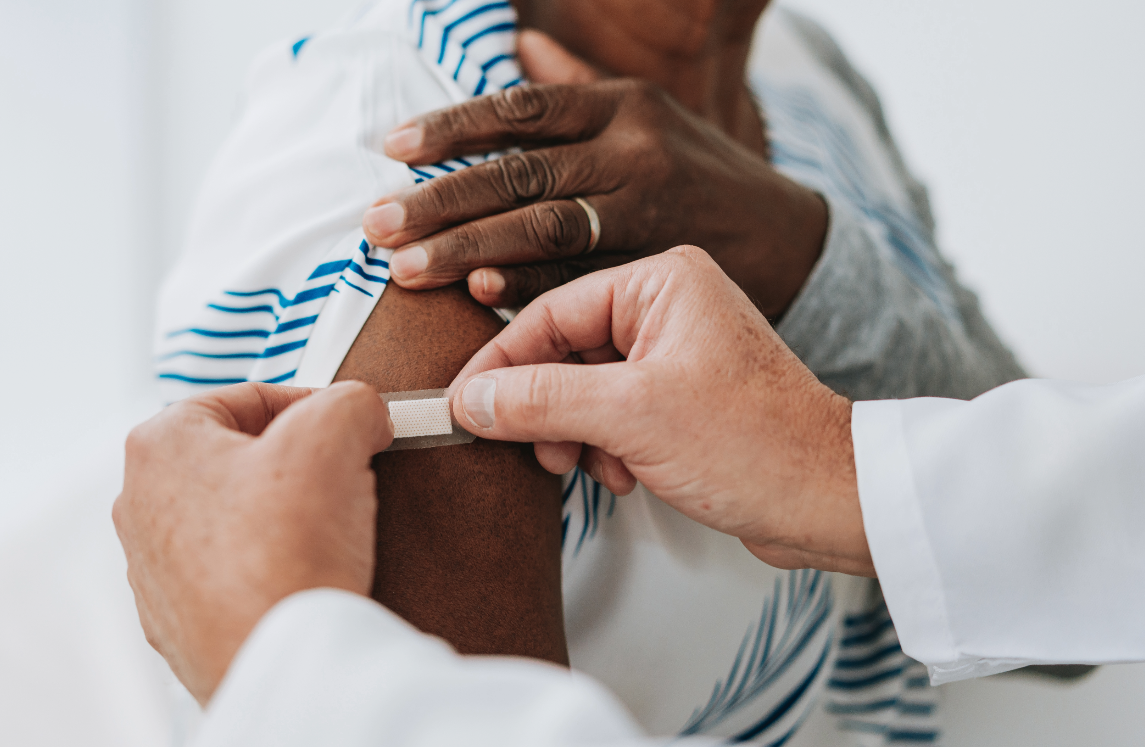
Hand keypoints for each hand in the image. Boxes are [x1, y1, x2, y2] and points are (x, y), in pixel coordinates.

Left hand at [113, 382, 392, 703]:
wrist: (277, 659)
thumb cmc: (286, 549)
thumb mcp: (335, 432)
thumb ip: (351, 401)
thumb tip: (363, 414)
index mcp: (160, 445)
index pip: (247, 399)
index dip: (312, 406)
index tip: (349, 427)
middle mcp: (139, 504)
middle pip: (237, 458)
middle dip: (295, 464)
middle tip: (342, 478)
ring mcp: (153, 569)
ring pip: (234, 516)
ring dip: (282, 516)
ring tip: (327, 532)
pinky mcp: (178, 620)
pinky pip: (232, 573)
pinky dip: (269, 567)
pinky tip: (304, 575)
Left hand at [362, 31, 825, 316]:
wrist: (788, 239)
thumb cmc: (700, 172)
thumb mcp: (650, 114)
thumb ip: (578, 86)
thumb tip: (520, 42)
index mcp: (623, 106)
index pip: (521, 110)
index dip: (452, 128)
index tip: (392, 148)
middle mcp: (633, 152)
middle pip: (520, 173)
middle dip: (441, 200)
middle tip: (377, 225)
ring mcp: (648, 212)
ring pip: (543, 229)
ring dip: (468, 249)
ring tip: (406, 269)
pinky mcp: (656, 268)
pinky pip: (581, 280)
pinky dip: (529, 289)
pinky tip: (479, 296)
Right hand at [447, 247, 871, 575]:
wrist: (830, 501)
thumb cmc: (758, 444)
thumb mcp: (631, 417)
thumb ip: (541, 401)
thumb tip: (472, 399)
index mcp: (662, 283)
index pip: (550, 313)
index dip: (502, 364)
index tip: (464, 403)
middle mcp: (669, 307)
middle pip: (564, 352)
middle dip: (547, 408)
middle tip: (535, 447)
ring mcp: (676, 353)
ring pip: (585, 388)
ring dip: (576, 434)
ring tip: (592, 467)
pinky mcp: (682, 396)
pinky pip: (613, 413)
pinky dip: (606, 446)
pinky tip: (625, 475)